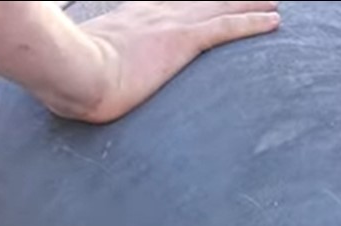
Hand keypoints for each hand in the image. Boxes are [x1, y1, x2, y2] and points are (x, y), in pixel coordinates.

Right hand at [62, 1, 279, 123]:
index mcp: (124, 22)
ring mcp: (167, 25)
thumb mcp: (73, 76)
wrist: (71, 72)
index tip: (192, 2)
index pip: (160, 6)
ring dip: (248, 2)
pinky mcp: (181, 40)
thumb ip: (79, 81)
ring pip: (219, 7)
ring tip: (273, 0)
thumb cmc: (66, 80)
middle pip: (197, 1)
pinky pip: (226, 28)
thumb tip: (66, 99)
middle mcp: (150, 16)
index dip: (181, 2)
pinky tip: (274, 20)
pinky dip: (252, 21)